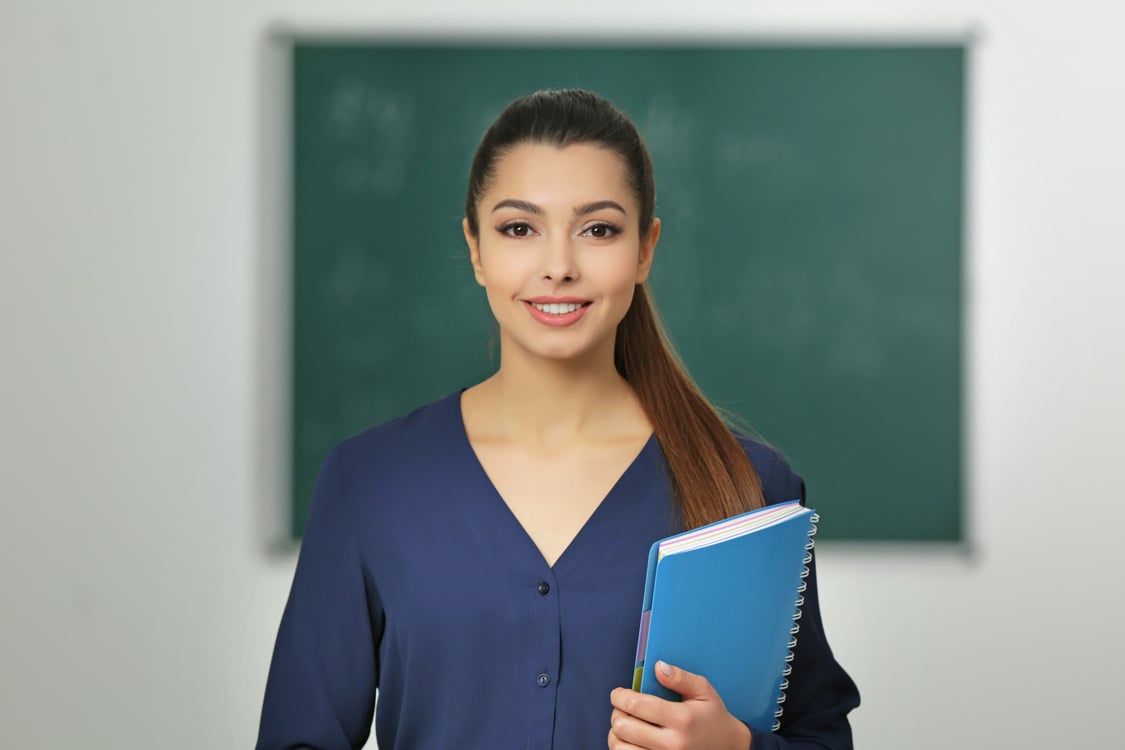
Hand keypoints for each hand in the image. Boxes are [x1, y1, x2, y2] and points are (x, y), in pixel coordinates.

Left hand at [607, 661, 751, 749]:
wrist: (728, 749)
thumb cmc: (713, 718)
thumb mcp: (704, 691)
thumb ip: (680, 677)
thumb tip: (658, 667)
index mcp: (682, 720)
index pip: (637, 705)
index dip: (620, 696)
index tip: (618, 693)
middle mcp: (672, 744)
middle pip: (624, 727)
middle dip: (617, 713)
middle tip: (622, 707)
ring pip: (620, 747)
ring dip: (616, 734)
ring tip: (626, 724)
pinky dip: (623, 748)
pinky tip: (631, 740)